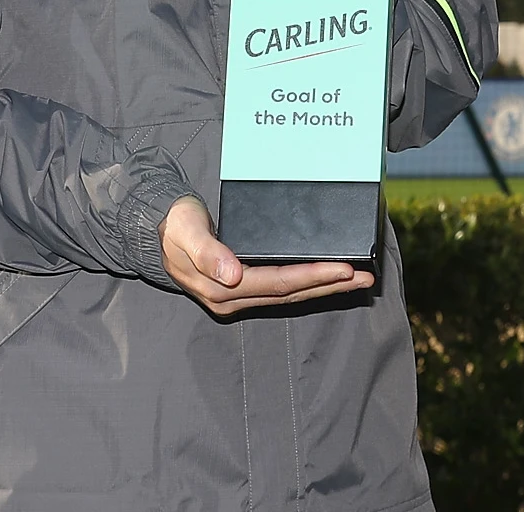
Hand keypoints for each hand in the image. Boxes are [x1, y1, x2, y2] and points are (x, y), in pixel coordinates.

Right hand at [160, 196, 372, 316]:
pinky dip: (309, 285)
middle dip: (330, 286)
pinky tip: (328, 279)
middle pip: (291, 294)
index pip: (278, 283)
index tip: (344, 268)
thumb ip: (208, 253)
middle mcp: (232, 297)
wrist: (157, 229)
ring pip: (290, 296)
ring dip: (325, 288)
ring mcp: (237, 296)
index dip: (313, 277)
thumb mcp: (185, 232)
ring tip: (359, 281)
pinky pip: (282, 289)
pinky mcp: (242, 288)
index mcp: (220, 288)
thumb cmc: (174, 225)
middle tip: (366, 278)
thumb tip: (232, 275)